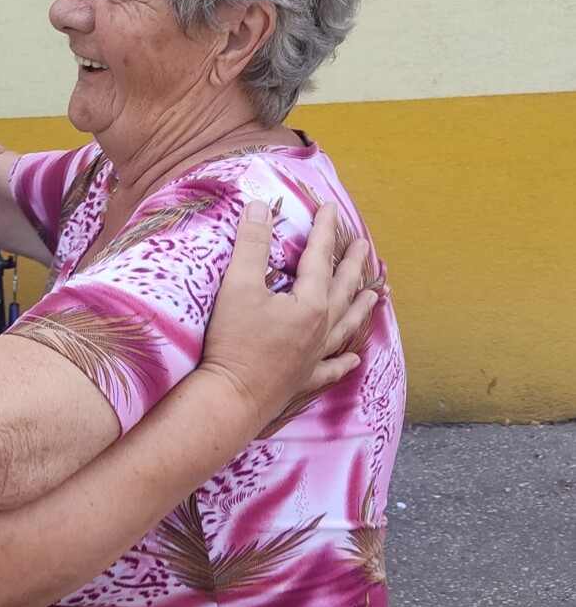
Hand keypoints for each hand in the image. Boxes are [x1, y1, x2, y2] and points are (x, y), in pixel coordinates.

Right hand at [200, 201, 377, 434]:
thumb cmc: (234, 342)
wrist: (231, 399)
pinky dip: (345, 361)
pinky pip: (332, 367)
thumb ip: (251, 244)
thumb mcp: (238, 286)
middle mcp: (320, 328)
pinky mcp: (304, 379)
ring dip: (361, 307)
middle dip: (354, 265)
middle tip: (365, 246)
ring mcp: (315, 356)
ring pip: (347, 326)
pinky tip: (354, 358)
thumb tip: (261, 207)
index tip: (331, 208)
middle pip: (343, 289)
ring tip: (376, 295)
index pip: (319, 257)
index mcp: (309, 303)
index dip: (325, 230)